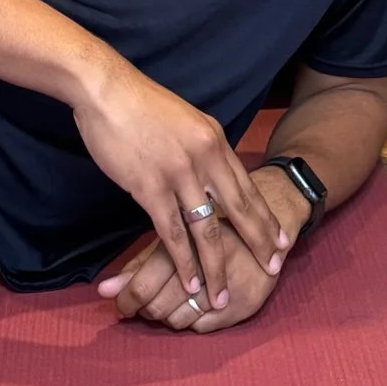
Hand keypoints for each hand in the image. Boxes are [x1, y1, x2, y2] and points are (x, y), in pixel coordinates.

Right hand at [72, 61, 286, 313]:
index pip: (246, 186)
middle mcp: (204, 157)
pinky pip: (173, 233)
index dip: (264, 217)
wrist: (106, 90)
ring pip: (207, 230)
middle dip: (258, 242)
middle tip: (272, 269)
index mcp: (214, 139)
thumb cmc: (139, 105)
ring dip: (217, 266)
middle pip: (239, 209)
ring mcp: (179, 173)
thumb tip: (210, 171)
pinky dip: (184, 262)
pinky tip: (191, 282)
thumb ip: (200, 147)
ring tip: (222, 295)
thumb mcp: (185, 120)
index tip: (280, 240)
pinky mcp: (150, 187)